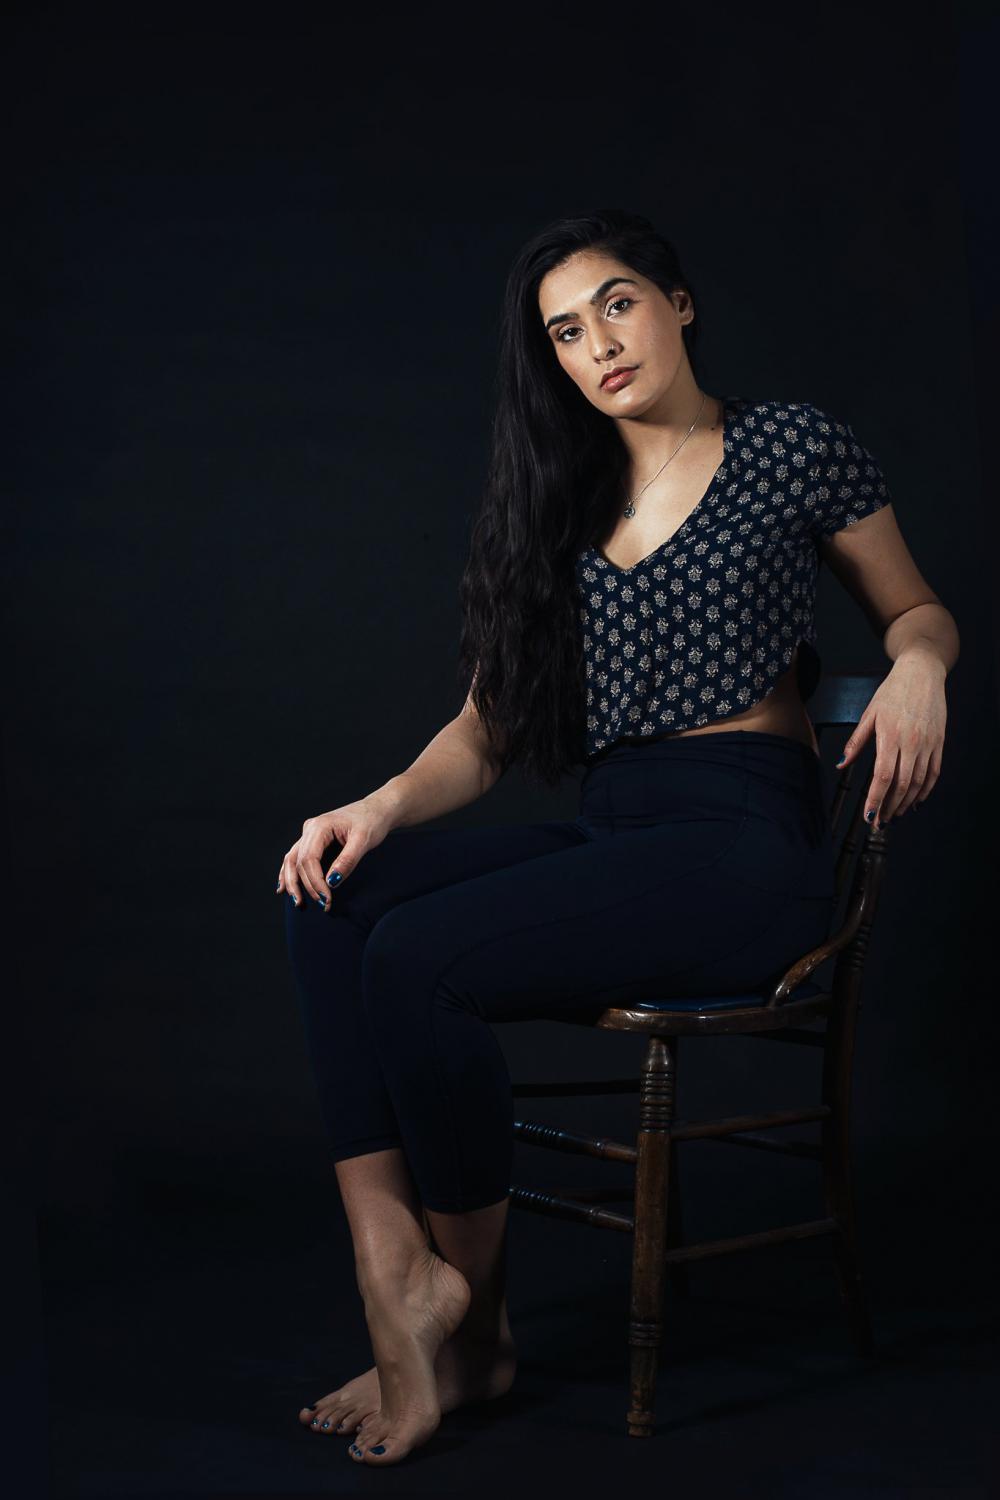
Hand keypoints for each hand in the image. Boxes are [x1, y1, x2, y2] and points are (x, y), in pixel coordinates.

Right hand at [277, 792, 396, 911]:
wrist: (376, 810)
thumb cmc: (372, 822)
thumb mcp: (364, 841)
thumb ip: (347, 861)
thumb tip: (331, 883)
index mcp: (320, 826)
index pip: (309, 859)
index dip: (315, 882)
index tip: (327, 899)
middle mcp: (310, 829)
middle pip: (299, 862)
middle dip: (308, 886)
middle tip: (322, 904)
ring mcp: (308, 834)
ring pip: (291, 860)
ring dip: (292, 882)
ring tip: (298, 903)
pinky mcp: (312, 840)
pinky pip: (295, 858)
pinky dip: (289, 873)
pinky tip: (283, 888)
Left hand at [835, 647, 946, 825]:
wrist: (922, 673)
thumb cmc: (893, 691)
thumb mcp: (869, 714)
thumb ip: (856, 742)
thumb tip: (842, 764)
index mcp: (890, 736)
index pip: (882, 777)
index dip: (876, 800)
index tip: (869, 815)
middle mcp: (911, 743)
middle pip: (901, 785)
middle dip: (889, 808)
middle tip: (879, 822)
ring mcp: (928, 744)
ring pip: (918, 783)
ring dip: (906, 803)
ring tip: (894, 815)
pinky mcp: (939, 743)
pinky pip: (933, 773)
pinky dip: (925, 790)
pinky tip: (916, 800)